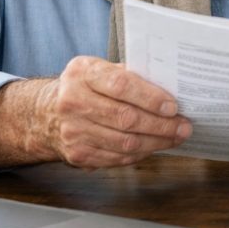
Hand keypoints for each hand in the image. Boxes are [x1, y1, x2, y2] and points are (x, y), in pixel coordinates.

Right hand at [34, 56, 191, 167]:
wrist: (45, 114)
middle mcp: (73, 102)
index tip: (173, 106)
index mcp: (82, 74)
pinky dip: (140, 154)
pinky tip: (154, 146)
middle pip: (126, 118)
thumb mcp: (100, 69)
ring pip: (124, 143)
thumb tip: (170, 86)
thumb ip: (129, 75)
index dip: (151, 98)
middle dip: (161, 125)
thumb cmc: (84, 87)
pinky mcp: (77, 154)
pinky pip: (117, 158)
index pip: (121, 85)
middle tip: (184, 126)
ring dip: (156, 142)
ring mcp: (73, 131)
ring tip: (176, 136)